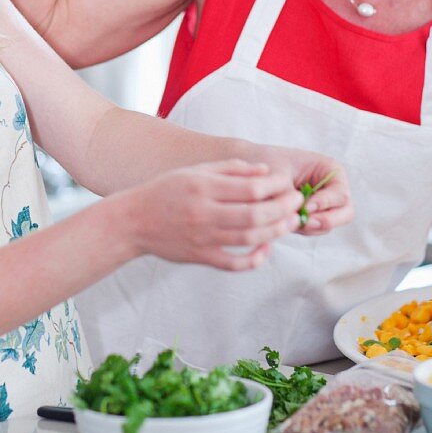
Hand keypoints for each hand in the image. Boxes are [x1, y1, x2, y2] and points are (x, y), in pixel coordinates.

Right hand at [123, 158, 304, 271]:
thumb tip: (265, 171)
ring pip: (249, 239)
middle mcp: (204, 213)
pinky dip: (254, 259)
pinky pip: (234, 263)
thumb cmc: (166, 190)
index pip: (251, 188)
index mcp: (204, 187)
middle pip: (256, 215)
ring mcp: (203, 238)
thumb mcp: (196, 171)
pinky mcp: (200, 257)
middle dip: (284, 208)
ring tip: (291, 222)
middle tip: (297, 203)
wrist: (133, 221)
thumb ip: (231, 169)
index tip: (289, 183)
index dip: (277, 186)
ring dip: (276, 231)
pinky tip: (266, 248)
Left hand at [271, 151, 352, 236]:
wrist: (255, 165)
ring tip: (289, 219)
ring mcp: (324, 206)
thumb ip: (290, 197)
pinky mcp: (312, 217)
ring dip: (310, 226)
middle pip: (345, 214)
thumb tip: (299, 217)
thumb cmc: (271, 164)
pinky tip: (285, 219)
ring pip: (328, 225)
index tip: (306, 207)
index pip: (340, 195)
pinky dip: (301, 228)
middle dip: (325, 220)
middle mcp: (333, 190)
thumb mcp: (280, 177)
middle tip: (304, 222)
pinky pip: (313, 229)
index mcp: (332, 171)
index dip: (325, 204)